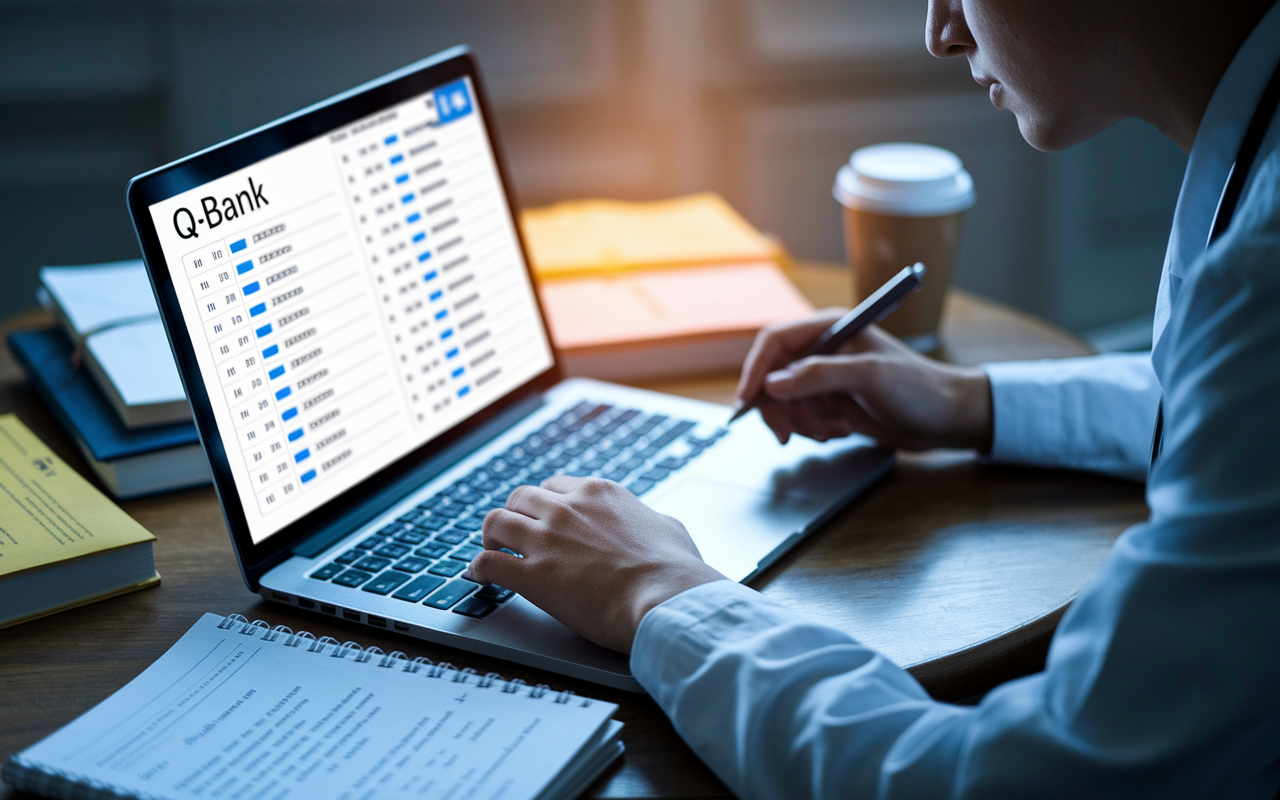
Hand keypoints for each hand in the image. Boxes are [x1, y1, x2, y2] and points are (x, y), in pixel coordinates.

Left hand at [466, 477, 724, 652]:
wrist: (665, 598)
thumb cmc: (675, 570)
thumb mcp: (670, 527)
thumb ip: (651, 519)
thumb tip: (652, 522)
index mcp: (598, 493)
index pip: (556, 484)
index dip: (546, 502)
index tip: (542, 516)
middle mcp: (568, 508)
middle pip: (521, 497)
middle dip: (515, 514)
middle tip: (514, 533)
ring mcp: (547, 539)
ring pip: (496, 522)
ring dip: (491, 536)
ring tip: (491, 550)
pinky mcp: (533, 575)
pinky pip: (488, 563)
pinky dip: (478, 568)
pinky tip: (479, 576)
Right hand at [734, 310, 993, 450]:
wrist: (947, 419)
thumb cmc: (919, 389)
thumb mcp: (870, 377)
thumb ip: (819, 376)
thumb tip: (773, 384)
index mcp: (831, 328)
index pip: (774, 341)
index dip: (755, 370)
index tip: (748, 402)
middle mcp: (822, 350)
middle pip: (772, 376)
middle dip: (778, 407)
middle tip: (788, 434)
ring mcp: (825, 378)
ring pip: (784, 401)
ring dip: (799, 422)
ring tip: (831, 431)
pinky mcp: (830, 402)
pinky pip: (801, 417)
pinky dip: (812, 430)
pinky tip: (841, 432)